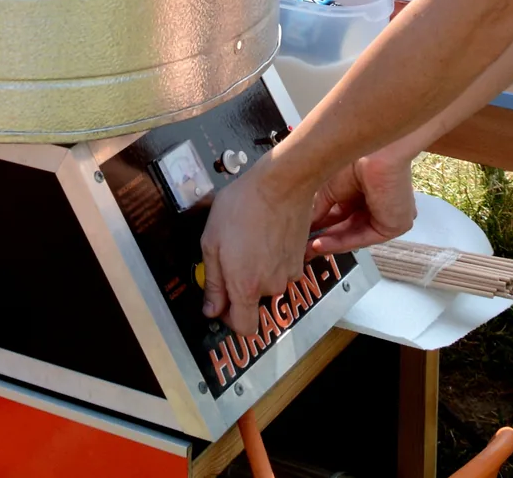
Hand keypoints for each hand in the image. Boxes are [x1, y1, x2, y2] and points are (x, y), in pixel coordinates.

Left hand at [199, 158, 319, 332]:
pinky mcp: (301, 260)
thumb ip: (212, 281)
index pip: (244, 327)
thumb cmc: (242, 206)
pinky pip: (281, 269)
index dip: (230, 320)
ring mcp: (288, 273)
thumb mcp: (211, 241)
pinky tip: (263, 235)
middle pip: (253, 301)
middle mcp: (270, 285)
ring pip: (267, 283)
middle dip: (240, 284)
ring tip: (247, 239)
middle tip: (230, 254)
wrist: (280, 184)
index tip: (221, 303)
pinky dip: (272, 258)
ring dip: (257, 269)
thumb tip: (211, 309)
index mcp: (245, 286)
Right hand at [304, 153, 419, 255]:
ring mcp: (387, 214)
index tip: (304, 233)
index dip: (322, 225)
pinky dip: (340, 243)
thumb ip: (319, 209)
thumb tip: (306, 224)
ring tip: (308, 247)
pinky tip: (320, 244)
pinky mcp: (394, 225)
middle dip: (324, 238)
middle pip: (347, 227)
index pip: (341, 214)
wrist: (376, 154)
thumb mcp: (329, 188)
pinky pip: (363, 238)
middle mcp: (377, 202)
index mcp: (364, 189)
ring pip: (353, 234)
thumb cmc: (358, 157)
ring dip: (329, 243)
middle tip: (303, 246)